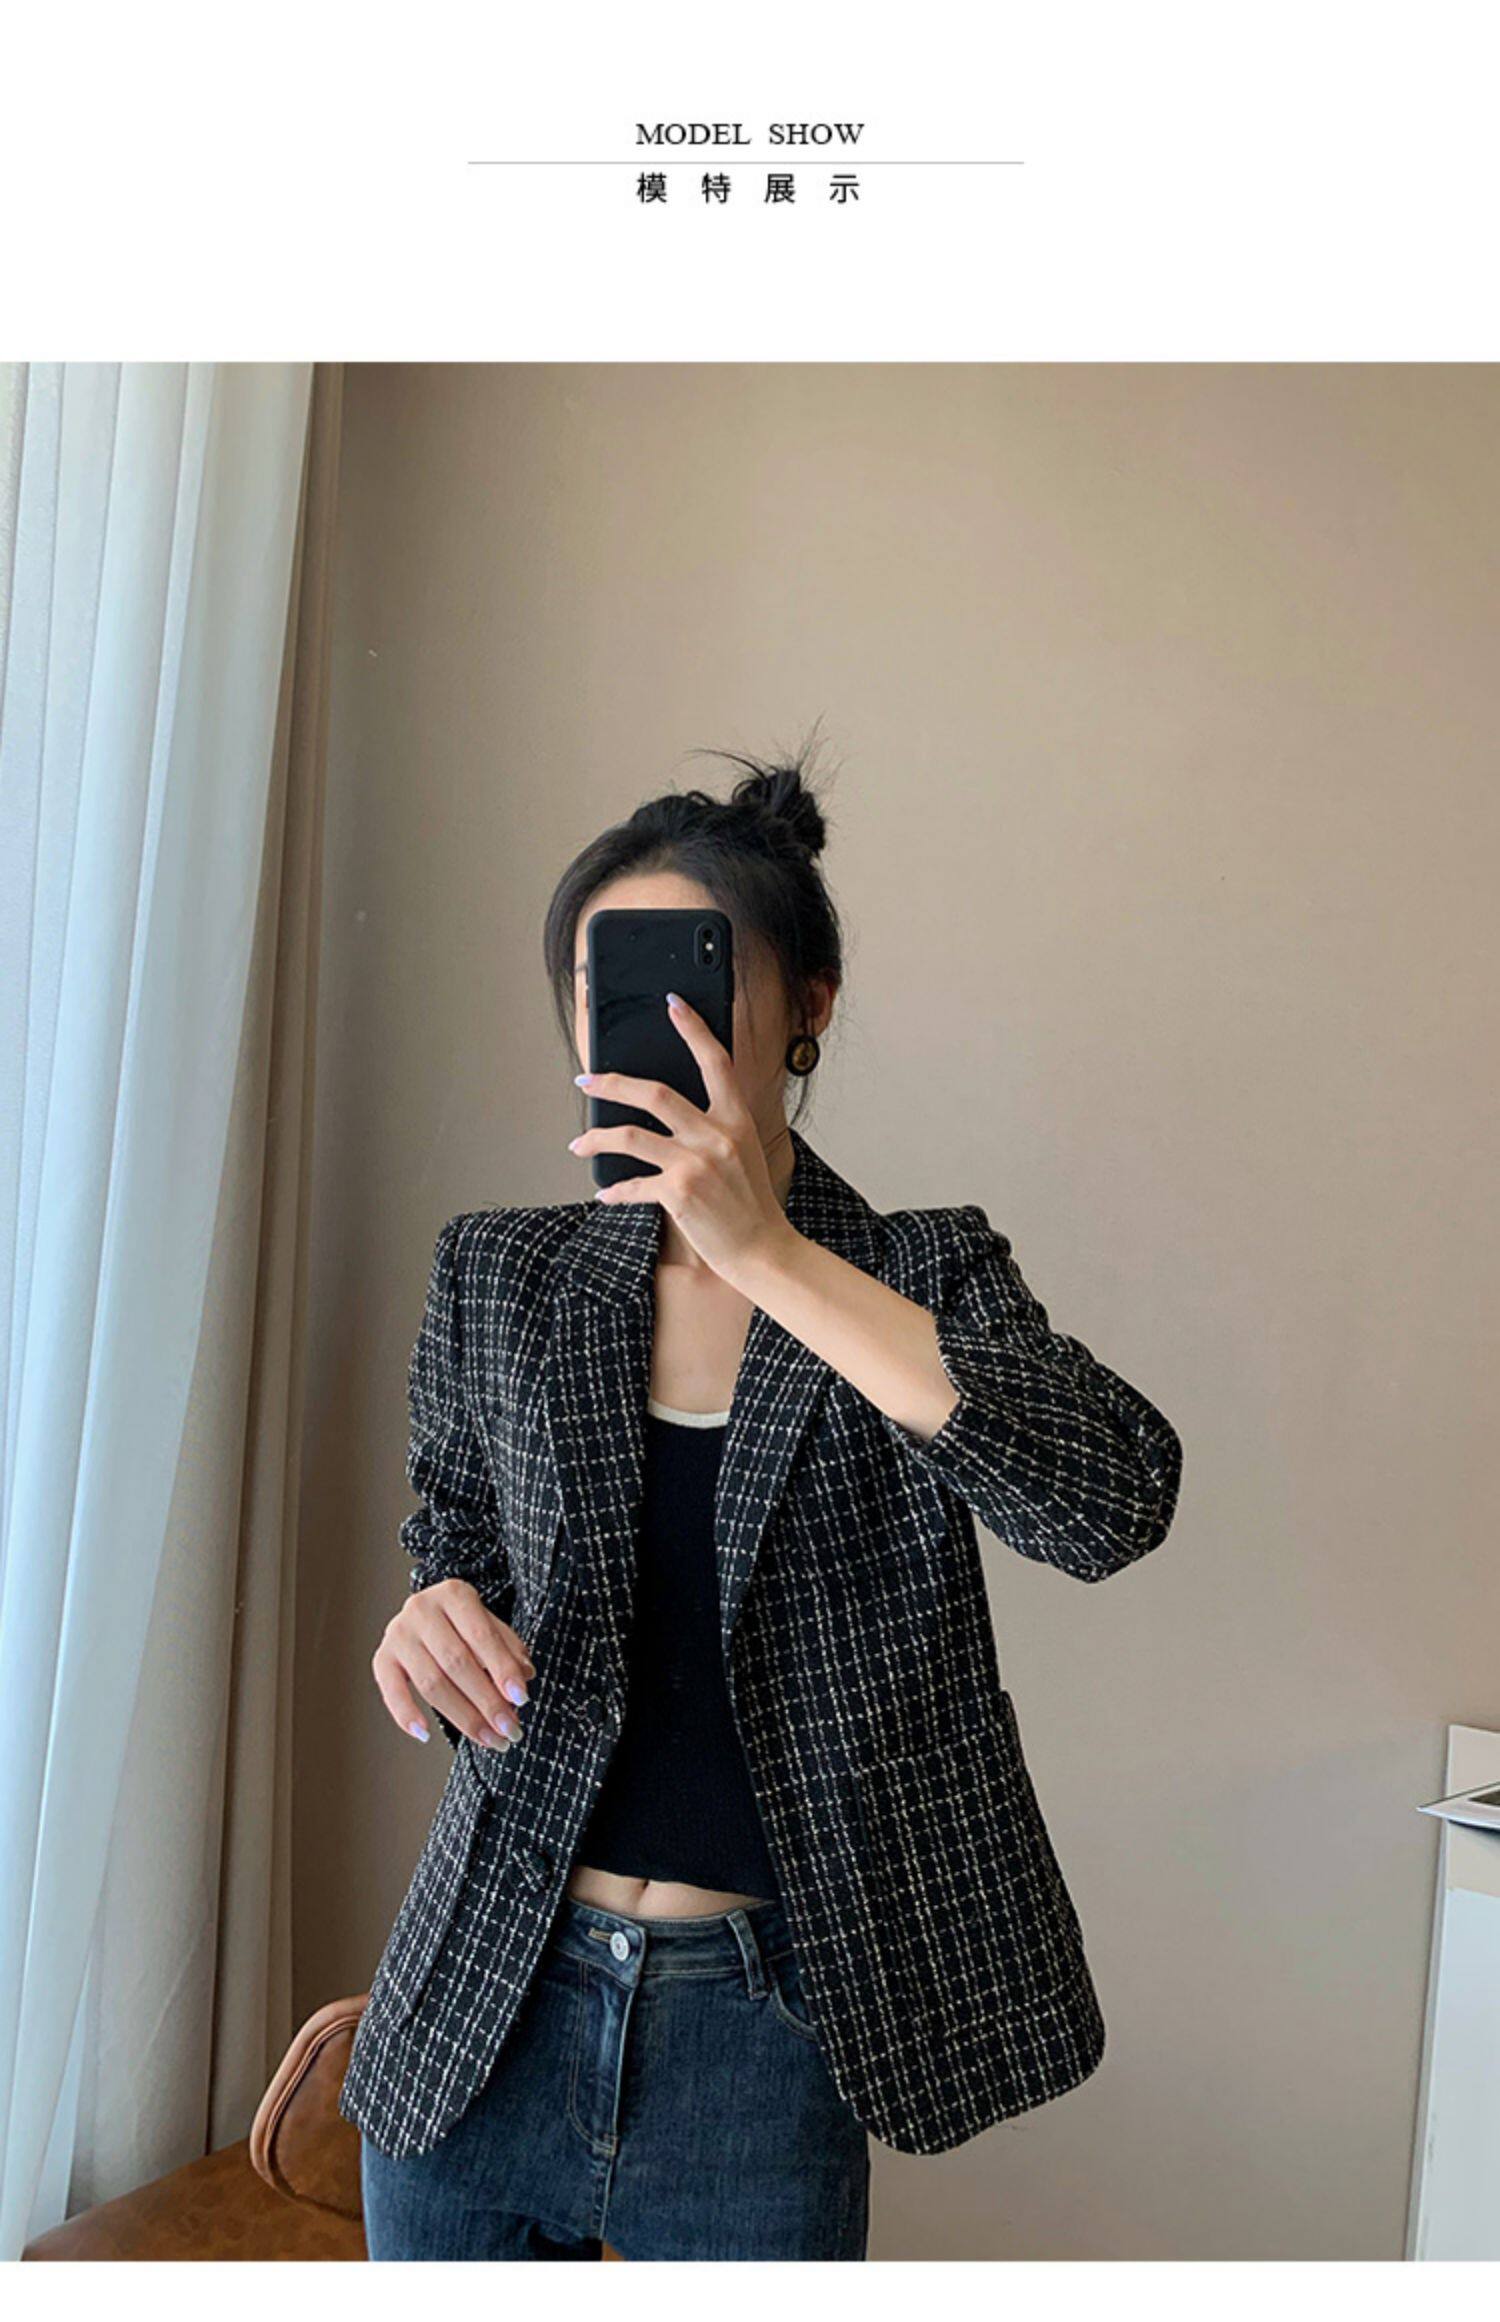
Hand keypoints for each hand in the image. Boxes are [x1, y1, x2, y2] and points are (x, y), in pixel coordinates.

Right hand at [374, 1578, 536, 1748]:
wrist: (428, 1611)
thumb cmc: (466, 1624)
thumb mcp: (491, 1625)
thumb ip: (509, 1650)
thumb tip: (523, 1678)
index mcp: (454, 1594)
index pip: (482, 1635)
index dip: (502, 1669)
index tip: (521, 1698)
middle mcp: (421, 1609)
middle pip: (456, 1662)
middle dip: (487, 1702)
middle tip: (510, 1730)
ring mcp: (398, 1634)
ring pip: (431, 1683)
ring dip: (463, 1717)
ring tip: (489, 1739)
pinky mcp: (382, 1658)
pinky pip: (391, 1691)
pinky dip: (406, 1715)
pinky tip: (426, 1735)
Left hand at [569, 991, 798, 1285]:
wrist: (764, 1251)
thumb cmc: (751, 1203)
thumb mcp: (744, 1152)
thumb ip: (715, 1127)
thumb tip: (669, 1110)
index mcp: (737, 1118)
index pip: (715, 1061)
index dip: (693, 1028)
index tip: (673, 1004)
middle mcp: (717, 1134)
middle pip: (655, 1092)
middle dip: (612, 1083)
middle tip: (586, 1080)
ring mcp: (697, 1163)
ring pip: (631, 1136)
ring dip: (597, 1137)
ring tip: (579, 1142)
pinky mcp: (679, 1193)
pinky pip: (633, 1184)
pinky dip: (614, 1189)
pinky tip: (604, 1192)